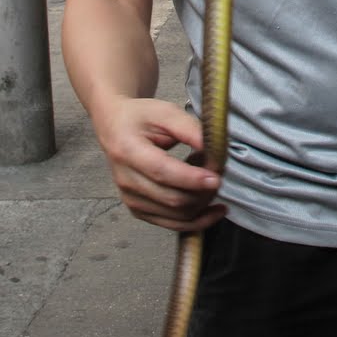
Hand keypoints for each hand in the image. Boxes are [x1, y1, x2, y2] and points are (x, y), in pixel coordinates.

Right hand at [93, 95, 224, 230]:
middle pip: (172, 198)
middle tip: (220, 172)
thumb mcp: (166, 112)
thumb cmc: (141, 117)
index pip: (162, 172)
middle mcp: (125, 180)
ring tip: (210, 180)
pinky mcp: (139, 210)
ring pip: (176, 215)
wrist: (115, 127)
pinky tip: (213, 208)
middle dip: (204, 191)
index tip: (216, 177)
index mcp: (128, 151)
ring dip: (203, 203)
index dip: (192, 179)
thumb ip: (191, 130)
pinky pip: (173, 224)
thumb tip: (215, 151)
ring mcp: (130, 199)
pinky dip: (197, 219)